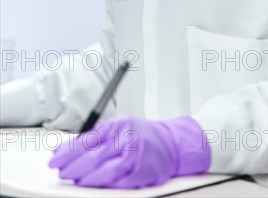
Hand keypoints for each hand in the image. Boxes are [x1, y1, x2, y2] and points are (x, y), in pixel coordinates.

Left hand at [48, 114, 210, 188]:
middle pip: (92, 156)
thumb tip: (66, 148)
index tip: (55, 159)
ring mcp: (134, 157)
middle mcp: (125, 139)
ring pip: (104, 172)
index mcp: (117, 125)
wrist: (170, 143)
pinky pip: (118, 183)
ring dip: (86, 178)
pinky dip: (104, 185)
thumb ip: (96, 135)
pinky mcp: (141, 173)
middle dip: (73, 167)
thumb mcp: (118, 126)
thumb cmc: (140, 134)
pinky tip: (95, 185)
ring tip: (76, 180)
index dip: (67, 152)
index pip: (86, 139)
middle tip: (62, 172)